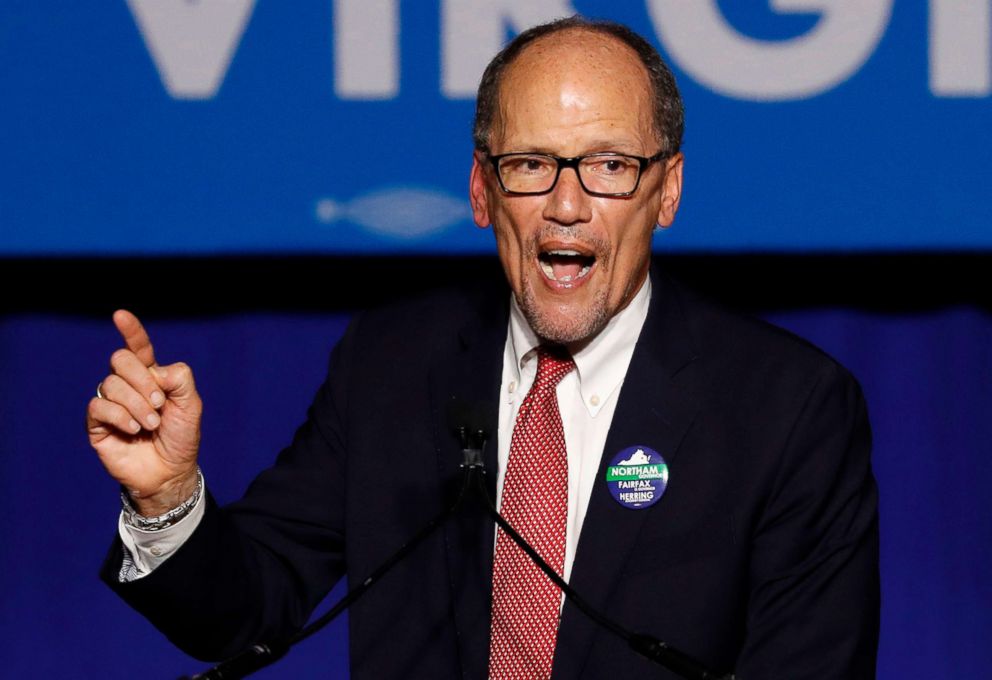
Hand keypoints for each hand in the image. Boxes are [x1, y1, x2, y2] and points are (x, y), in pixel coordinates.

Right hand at [87, 309, 202, 515]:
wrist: (170, 472)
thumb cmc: (181, 437)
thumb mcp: (191, 404)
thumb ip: (179, 378)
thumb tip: (154, 369)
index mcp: (151, 376)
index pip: (138, 347)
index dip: (130, 330)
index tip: (120, 315)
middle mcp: (128, 385)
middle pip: (121, 360)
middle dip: (143, 380)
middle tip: (160, 404)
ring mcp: (111, 403)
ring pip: (111, 383)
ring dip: (137, 405)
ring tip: (151, 424)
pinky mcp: (97, 423)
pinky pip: (99, 406)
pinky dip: (121, 416)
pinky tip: (134, 430)